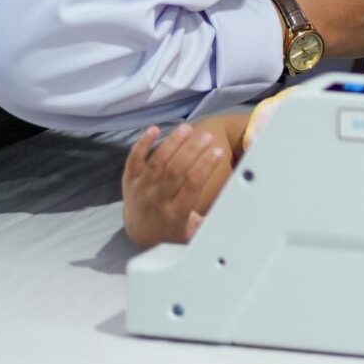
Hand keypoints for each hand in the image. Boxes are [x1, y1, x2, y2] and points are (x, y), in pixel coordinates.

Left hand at [122, 122, 230, 247]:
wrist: (139, 236)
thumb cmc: (173, 231)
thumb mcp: (193, 233)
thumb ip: (210, 220)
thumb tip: (235, 203)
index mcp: (175, 214)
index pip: (191, 185)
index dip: (205, 166)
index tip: (219, 151)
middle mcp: (156, 200)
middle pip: (175, 170)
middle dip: (193, 150)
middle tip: (208, 136)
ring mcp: (140, 189)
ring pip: (157, 162)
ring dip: (172, 143)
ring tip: (187, 128)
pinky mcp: (128, 180)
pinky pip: (134, 159)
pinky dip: (142, 143)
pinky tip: (154, 129)